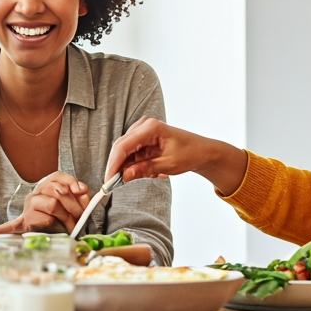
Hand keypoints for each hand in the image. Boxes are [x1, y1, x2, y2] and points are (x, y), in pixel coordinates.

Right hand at [0, 172, 90, 235]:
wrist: (37, 237)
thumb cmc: (55, 221)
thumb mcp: (70, 207)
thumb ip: (78, 198)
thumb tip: (83, 192)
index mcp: (46, 186)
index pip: (57, 176)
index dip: (70, 182)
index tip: (81, 191)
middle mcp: (36, 192)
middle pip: (57, 189)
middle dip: (72, 204)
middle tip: (79, 216)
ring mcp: (30, 204)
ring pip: (53, 204)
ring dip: (66, 216)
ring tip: (70, 226)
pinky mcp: (28, 219)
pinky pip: (47, 219)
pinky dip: (57, 226)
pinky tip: (59, 229)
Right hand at [104, 116, 247, 194]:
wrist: (202, 151)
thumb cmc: (190, 153)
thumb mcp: (168, 165)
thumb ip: (145, 169)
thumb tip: (124, 176)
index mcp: (150, 127)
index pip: (123, 146)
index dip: (113, 164)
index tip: (107, 180)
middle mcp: (143, 125)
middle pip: (121, 148)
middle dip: (118, 167)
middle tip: (113, 185)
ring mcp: (142, 131)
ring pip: (125, 152)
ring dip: (130, 167)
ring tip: (153, 174)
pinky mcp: (143, 138)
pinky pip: (132, 154)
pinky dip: (136, 165)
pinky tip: (153, 170)